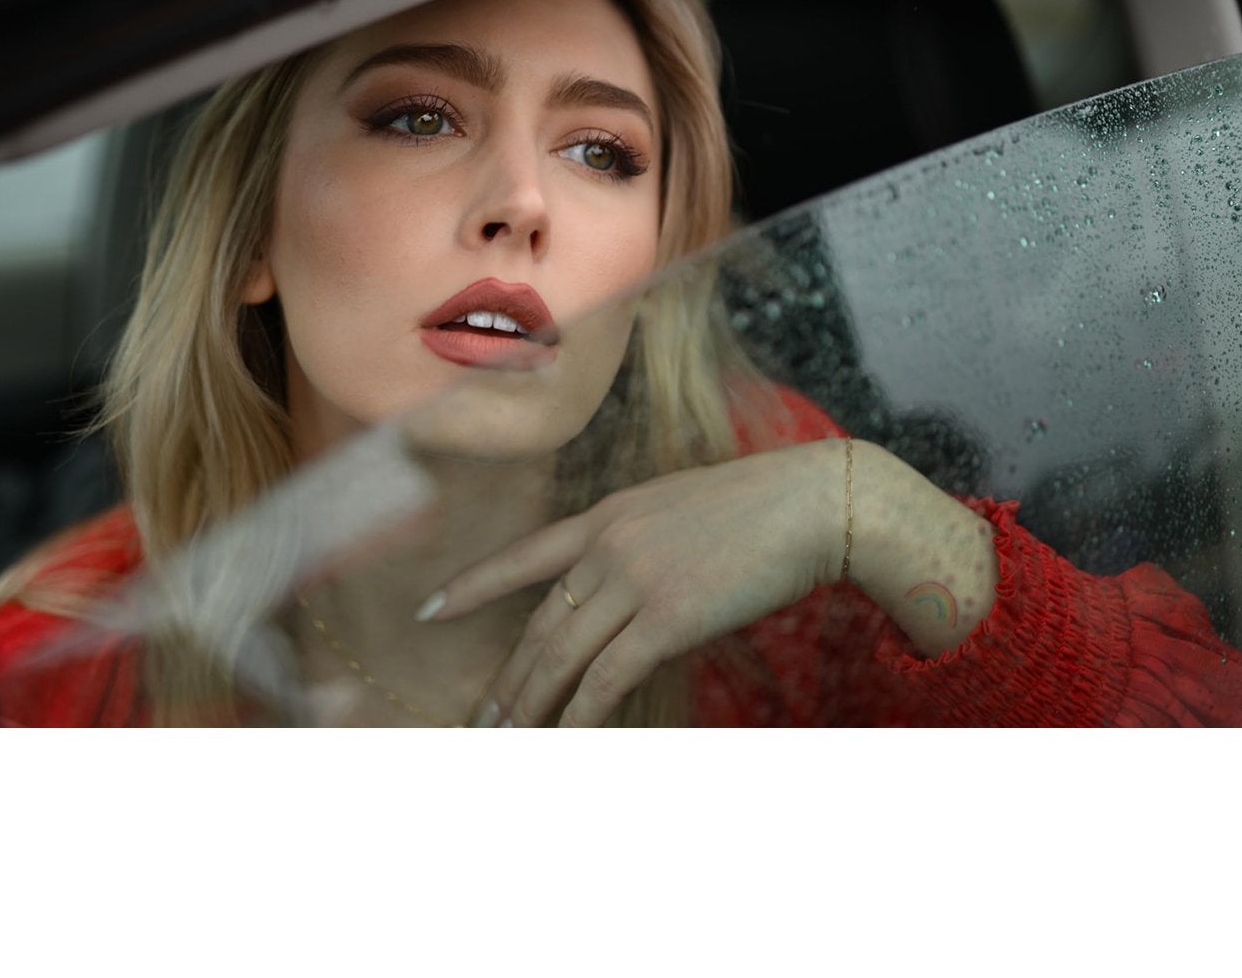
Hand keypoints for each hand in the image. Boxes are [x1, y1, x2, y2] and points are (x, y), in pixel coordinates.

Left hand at [418, 440, 849, 725]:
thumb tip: (626, 597)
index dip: (471, 587)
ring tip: (504, 741)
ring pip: (563, 655)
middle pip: (539, 623)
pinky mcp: (668, 616)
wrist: (813, 501)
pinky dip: (581, 714)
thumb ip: (642, 548)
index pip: (523, 556)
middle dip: (507, 679)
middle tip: (479, 721)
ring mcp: (635, 578)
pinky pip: (608, 677)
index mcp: (608, 514)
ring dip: (531, 705)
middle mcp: (609, 544)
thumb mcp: (681, 511)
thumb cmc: (761, 507)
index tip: (429, 610)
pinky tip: (565, 739)